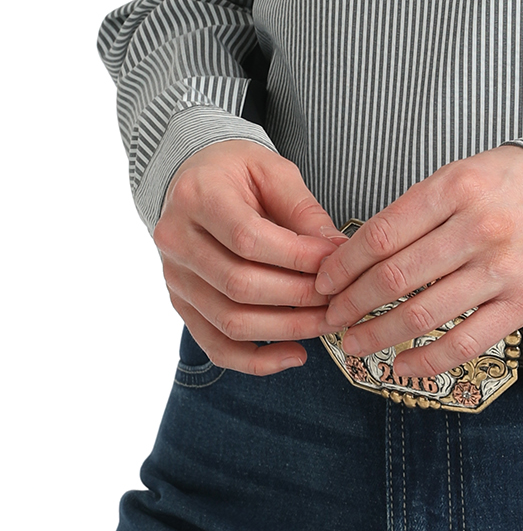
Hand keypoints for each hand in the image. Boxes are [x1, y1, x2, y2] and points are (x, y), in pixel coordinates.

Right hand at [154, 141, 348, 374]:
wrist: (194, 175)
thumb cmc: (237, 169)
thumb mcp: (274, 171)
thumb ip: (304, 211)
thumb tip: (339, 252)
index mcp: (197, 197)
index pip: (248, 239)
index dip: (298, 258)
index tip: (337, 263)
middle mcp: (176, 241)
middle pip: (239, 285)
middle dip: (299, 297)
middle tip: (341, 298)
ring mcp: (174, 278)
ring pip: (229, 321)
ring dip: (286, 329)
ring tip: (327, 323)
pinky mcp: (182, 304)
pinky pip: (215, 345)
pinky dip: (256, 361)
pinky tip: (296, 355)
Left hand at [314, 145, 522, 376]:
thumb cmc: (510, 185)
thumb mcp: (461, 175)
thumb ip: (415, 211)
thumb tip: (356, 256)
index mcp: (456, 189)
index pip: (381, 236)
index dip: (342, 265)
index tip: (322, 281)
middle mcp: (479, 228)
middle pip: (394, 278)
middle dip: (350, 304)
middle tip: (329, 317)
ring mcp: (503, 269)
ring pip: (423, 315)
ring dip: (377, 336)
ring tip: (353, 344)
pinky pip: (465, 343)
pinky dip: (426, 361)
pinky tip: (400, 366)